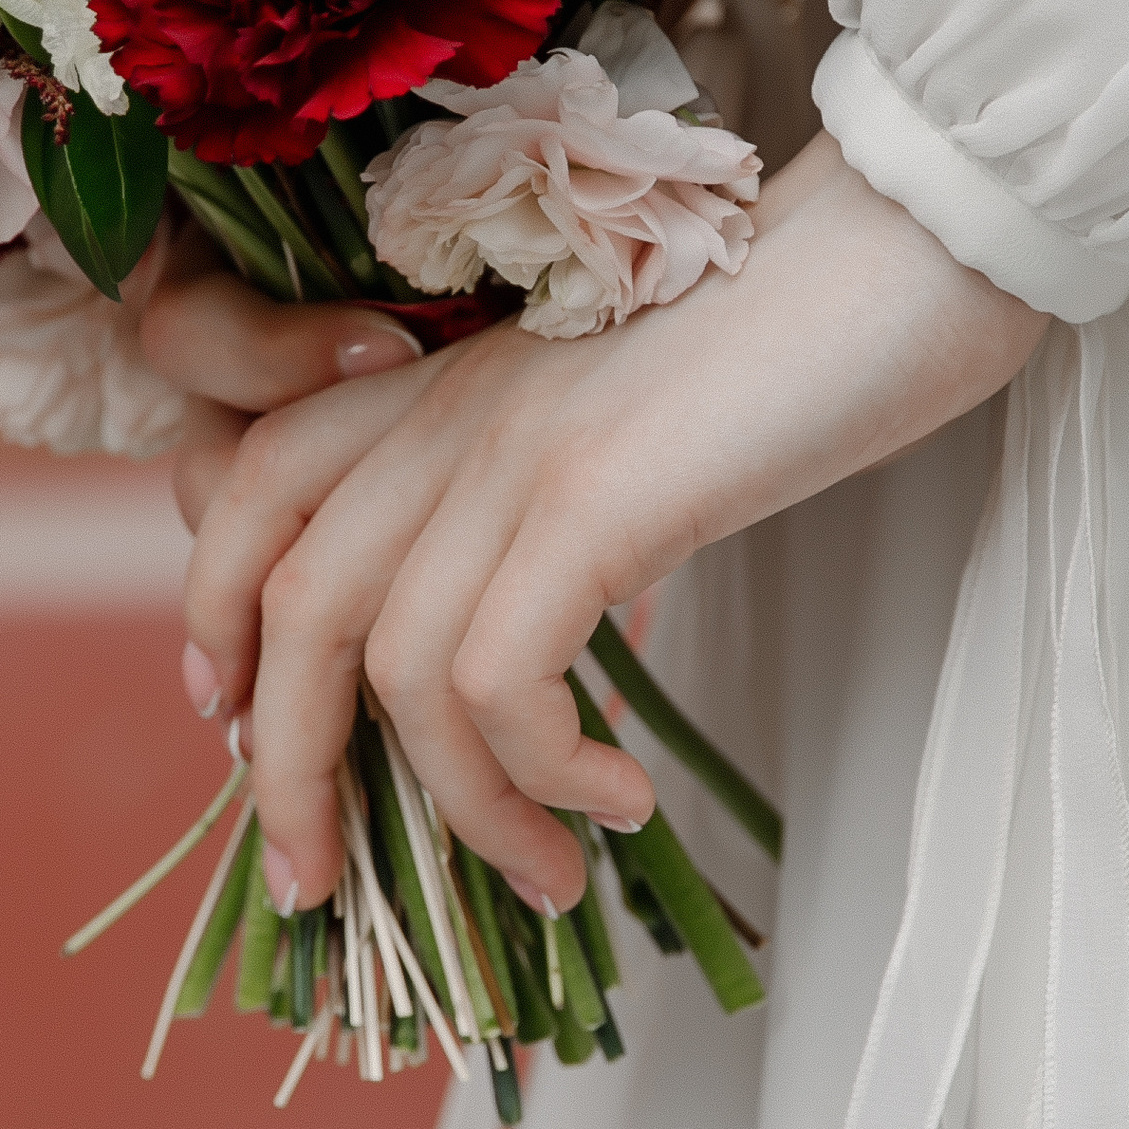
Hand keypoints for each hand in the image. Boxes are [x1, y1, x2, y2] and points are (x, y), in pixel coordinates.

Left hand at [178, 131, 1046, 917]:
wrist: (913, 240)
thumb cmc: (806, 338)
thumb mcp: (632, 424)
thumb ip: (553, 500)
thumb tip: (535, 643)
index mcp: (448, 379)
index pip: (260, 480)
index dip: (216, 605)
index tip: (234, 722)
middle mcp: (451, 405)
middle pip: (290, 602)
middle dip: (287, 772)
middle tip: (324, 887)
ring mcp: (516, 445)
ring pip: (392, 669)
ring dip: (460, 811)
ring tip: (549, 874)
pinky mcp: (596, 494)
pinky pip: (499, 678)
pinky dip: (543, 773)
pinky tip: (624, 797)